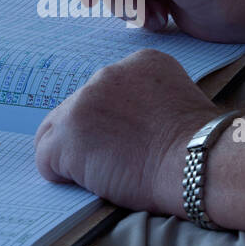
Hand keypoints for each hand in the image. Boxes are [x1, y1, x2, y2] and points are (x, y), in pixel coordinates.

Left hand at [34, 49, 218, 213]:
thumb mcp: (180, 98)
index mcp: (137, 63)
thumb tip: (128, 122)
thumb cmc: (199, 145)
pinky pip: (45, 158)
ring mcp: (82, 103)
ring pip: (56, 131)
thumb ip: (148, 100)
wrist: (196, 161)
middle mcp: (105, 74)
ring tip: (101, 172)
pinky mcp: (67, 136)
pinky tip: (89, 182)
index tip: (127, 138)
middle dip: (89, 135)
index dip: (111, 120)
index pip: (105, 90)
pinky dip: (61, 174)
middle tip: (114, 160)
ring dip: (73, 153)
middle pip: (77, 107)